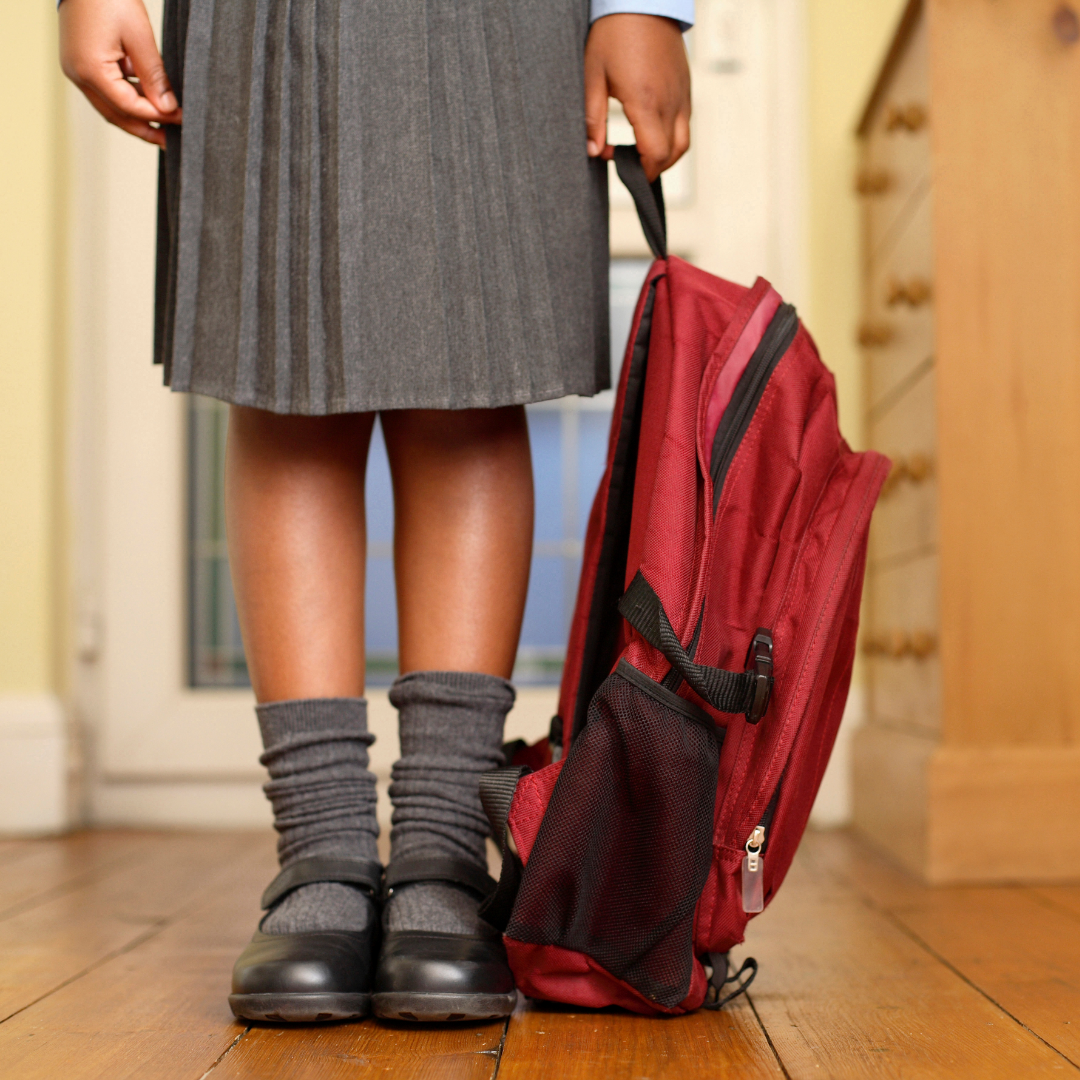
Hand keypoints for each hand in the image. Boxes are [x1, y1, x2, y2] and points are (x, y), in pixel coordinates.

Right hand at [59, 0, 180, 147]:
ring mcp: (76, 70)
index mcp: (91, 70)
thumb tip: (168, 108)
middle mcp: (78, 75)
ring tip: (164, 124)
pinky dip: (127, 98)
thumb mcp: (139, 36)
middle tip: (171, 141)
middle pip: (117, 116)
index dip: (157, 117)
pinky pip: (106, 91)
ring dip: (137, 117)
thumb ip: (154, 76)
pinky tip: (148, 101)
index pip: (130, 107)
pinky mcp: (80, 64)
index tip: (180, 120)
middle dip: (145, 130)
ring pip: (111, 107)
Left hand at [584, 14, 690, 182]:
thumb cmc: (615, 33)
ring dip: (665, 154)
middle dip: (653, 168)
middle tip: (630, 164)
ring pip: (683, 141)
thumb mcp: (593, 77)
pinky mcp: (685, 86)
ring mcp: (681, 94)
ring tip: (641, 150)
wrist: (642, 0)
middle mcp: (670, 101)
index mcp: (646, 102)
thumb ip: (592, 119)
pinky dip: (672, 136)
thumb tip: (593, 150)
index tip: (622, 167)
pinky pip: (685, 121)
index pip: (655, 155)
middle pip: (673, 155)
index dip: (641, 171)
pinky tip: (651, 128)